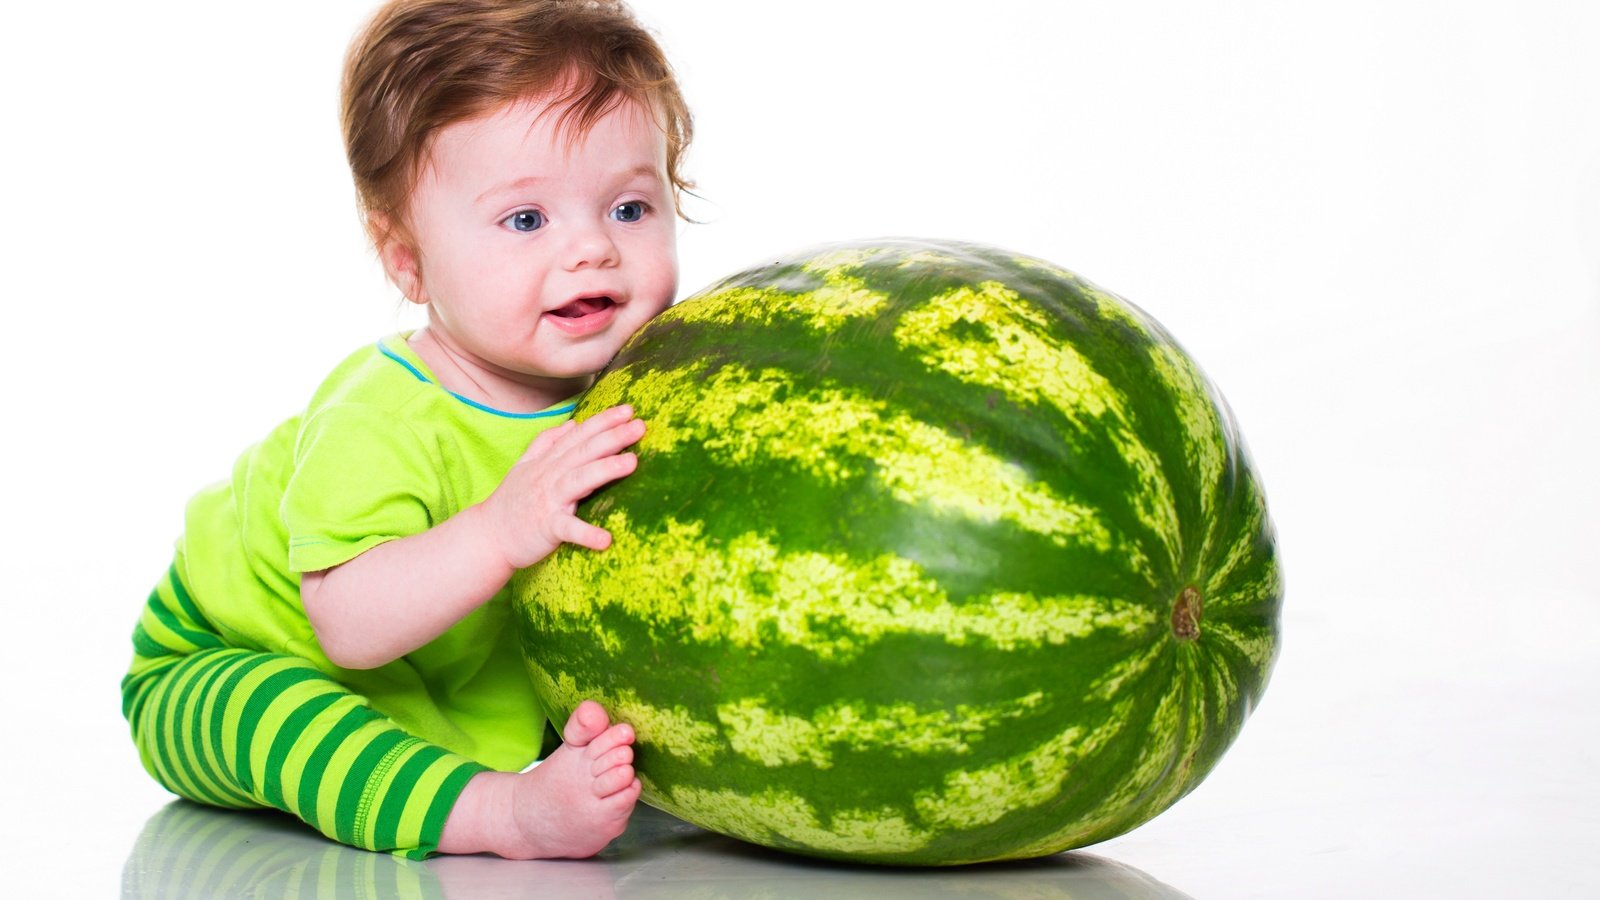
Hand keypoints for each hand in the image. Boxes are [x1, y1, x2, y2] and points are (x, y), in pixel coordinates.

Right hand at [480, 404, 645, 569]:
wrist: (487, 536)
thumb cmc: (511, 502)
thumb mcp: (525, 466)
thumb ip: (547, 443)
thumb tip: (571, 423)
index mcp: (548, 461)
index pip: (579, 435)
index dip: (602, 421)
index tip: (628, 410)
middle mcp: (549, 476)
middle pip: (584, 451)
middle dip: (612, 437)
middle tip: (640, 425)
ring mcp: (547, 501)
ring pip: (579, 480)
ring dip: (605, 470)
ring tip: (632, 463)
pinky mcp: (546, 527)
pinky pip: (569, 529)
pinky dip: (587, 534)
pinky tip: (607, 539)